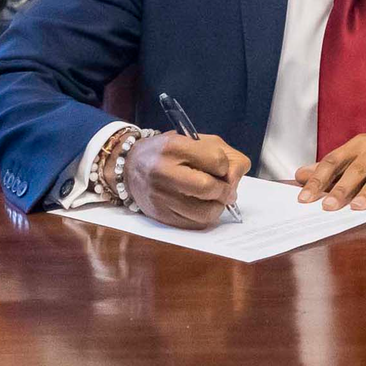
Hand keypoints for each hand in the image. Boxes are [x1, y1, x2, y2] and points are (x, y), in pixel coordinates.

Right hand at [121, 131, 249, 228]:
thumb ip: (224, 155)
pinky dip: (204, 217)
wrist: (130, 166)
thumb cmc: (169, 152)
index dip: (224, 166)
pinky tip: (200, 206)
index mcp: (174, 147)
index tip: (219, 167)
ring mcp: (160, 196)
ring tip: (213, 199)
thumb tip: (235, 181)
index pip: (216, 161)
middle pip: (209, 188)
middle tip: (225, 190)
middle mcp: (163, 171)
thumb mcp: (195, 141)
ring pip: (205, 212)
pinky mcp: (161, 215)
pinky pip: (195, 224)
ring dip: (217, 207)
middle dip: (225, 190)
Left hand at [296, 129, 365, 210]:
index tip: (303, 198)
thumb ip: (333, 166)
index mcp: (359, 146)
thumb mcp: (361, 154)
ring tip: (357, 208)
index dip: (318, 179)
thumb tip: (300, 174)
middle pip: (355, 169)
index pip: (333, 161)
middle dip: (340, 188)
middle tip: (326, 207)